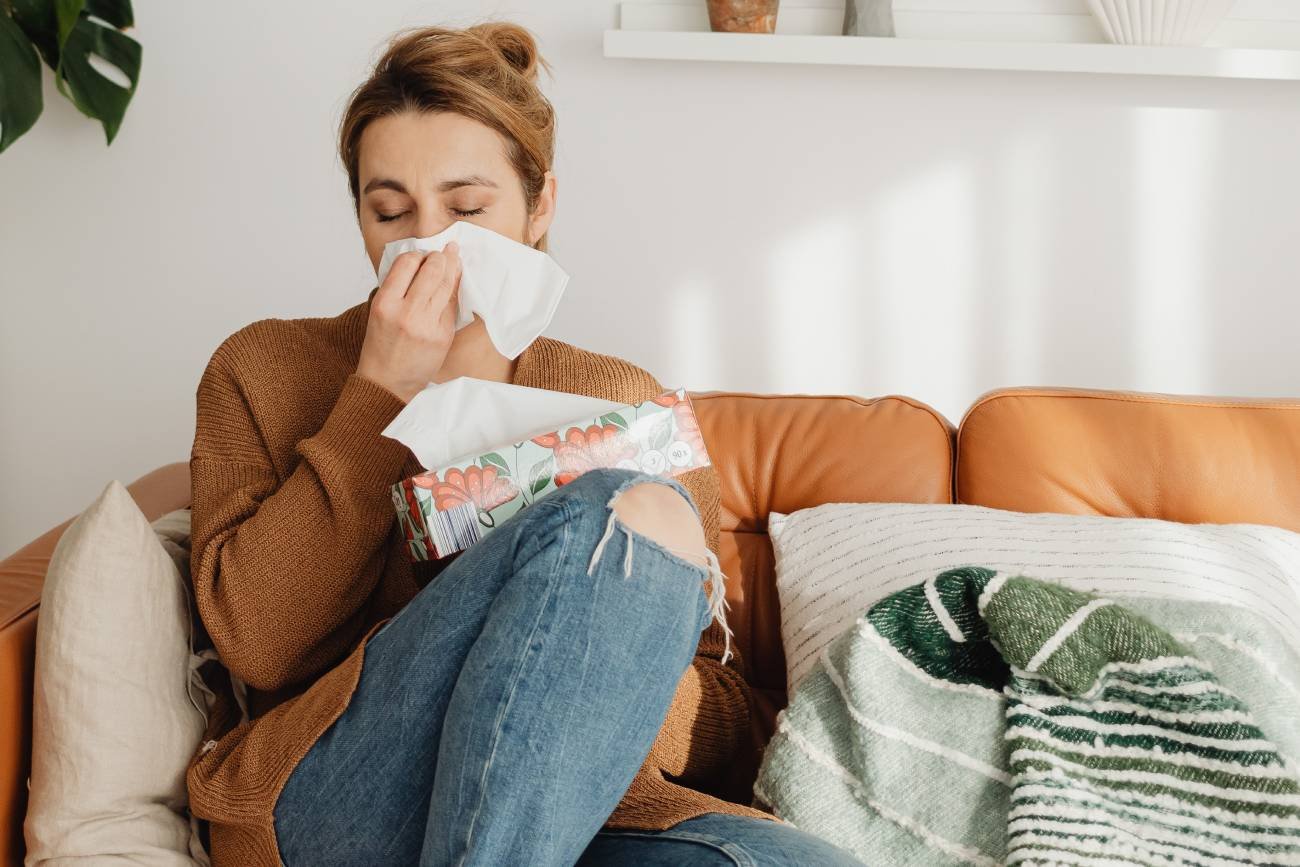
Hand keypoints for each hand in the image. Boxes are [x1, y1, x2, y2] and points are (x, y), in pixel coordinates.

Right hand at [356, 241, 461, 403]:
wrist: (387, 383)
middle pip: (432, 270)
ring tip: (454, 258)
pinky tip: (455, 282)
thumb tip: (419, 262)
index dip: (418, 254)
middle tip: (444, 252)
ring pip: (447, 285)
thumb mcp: (378, 312)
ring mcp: (427, 325)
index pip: (406, 264)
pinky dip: (453, 291)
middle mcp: (406, 312)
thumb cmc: (381, 346)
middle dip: (441, 257)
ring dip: (452, 268)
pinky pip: (452, 306)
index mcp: (385, 303)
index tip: (422, 254)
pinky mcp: (443, 336)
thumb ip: (396, 288)